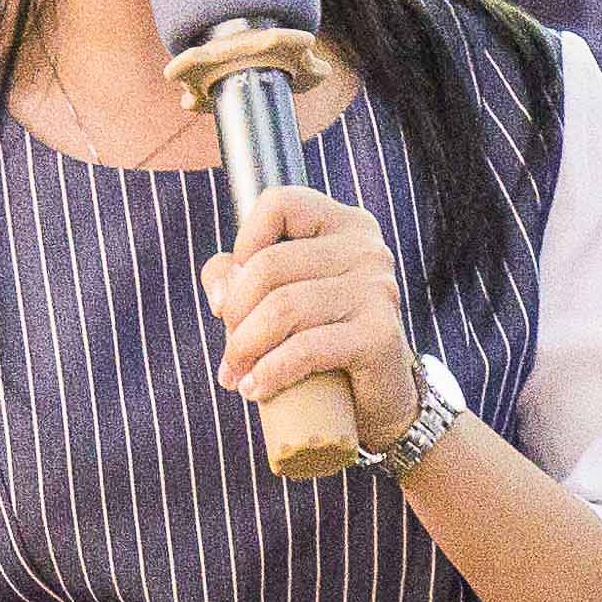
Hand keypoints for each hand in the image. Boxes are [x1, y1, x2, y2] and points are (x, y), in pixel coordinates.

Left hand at [202, 183, 420, 450]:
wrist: (378, 399)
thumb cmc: (322, 341)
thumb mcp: (279, 298)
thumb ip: (238, 276)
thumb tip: (221, 292)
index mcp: (345, 224)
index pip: (279, 203)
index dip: (245, 242)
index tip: (237, 289)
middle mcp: (366, 248)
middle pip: (269, 265)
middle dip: (234, 314)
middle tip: (230, 355)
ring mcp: (377, 289)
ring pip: (283, 307)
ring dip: (244, 348)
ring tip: (236, 376)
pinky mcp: (380, 335)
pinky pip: (306, 348)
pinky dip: (269, 372)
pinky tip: (255, 389)